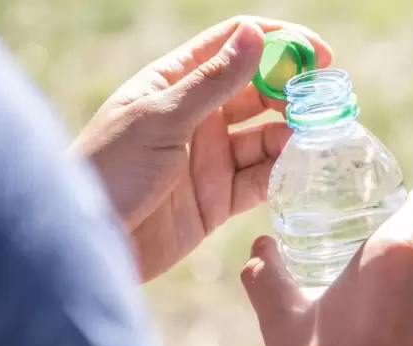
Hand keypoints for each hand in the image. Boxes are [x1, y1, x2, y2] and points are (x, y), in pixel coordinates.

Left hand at [73, 17, 332, 281]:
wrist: (87, 243)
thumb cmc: (110, 169)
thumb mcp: (160, 119)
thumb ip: (212, 81)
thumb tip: (255, 34)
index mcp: (175, 83)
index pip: (233, 46)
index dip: (278, 43)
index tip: (318, 53)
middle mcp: (197, 117)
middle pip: (257, 92)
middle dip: (292, 92)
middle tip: (324, 102)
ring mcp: (209, 159)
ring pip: (264, 137)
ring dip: (291, 134)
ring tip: (314, 137)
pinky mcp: (217, 200)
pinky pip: (259, 180)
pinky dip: (281, 174)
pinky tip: (298, 169)